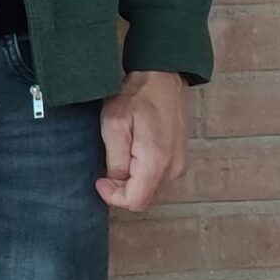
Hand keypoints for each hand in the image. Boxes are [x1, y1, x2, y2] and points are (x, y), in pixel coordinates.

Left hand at [97, 69, 189, 212]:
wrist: (161, 77)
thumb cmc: (136, 96)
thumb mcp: (114, 125)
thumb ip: (115, 160)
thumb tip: (116, 182)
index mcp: (156, 162)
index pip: (135, 202)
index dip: (113, 196)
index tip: (100, 180)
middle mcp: (173, 168)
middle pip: (143, 199)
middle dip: (122, 190)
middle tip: (108, 166)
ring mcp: (179, 165)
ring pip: (150, 190)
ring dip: (132, 182)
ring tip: (121, 155)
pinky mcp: (179, 159)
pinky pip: (157, 178)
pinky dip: (142, 174)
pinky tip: (133, 153)